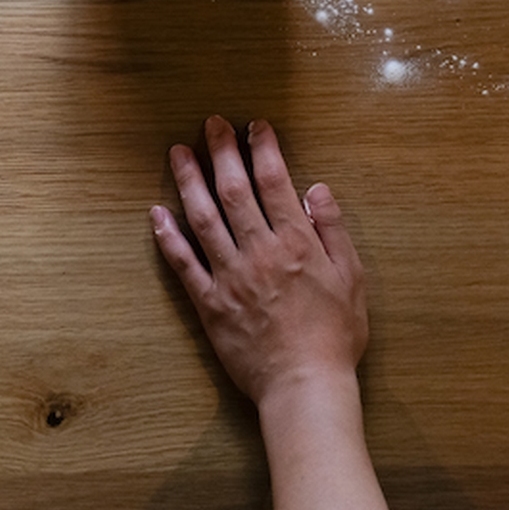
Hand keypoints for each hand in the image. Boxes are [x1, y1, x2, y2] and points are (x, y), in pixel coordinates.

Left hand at [152, 117, 367, 405]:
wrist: (305, 385)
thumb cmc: (335, 335)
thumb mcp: (352, 278)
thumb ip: (333, 230)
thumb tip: (317, 189)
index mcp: (296, 242)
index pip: (275, 182)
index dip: (263, 149)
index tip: (254, 126)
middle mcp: (259, 251)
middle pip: (234, 190)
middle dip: (222, 151)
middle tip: (211, 123)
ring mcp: (230, 276)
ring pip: (203, 218)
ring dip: (189, 181)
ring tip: (179, 153)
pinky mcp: (210, 303)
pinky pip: (183, 264)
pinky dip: (168, 237)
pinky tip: (156, 213)